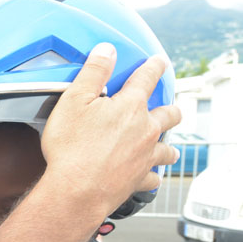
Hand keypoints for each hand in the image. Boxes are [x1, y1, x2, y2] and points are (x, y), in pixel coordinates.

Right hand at [40, 44, 180, 217]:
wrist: (76, 191)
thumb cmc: (71, 147)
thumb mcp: (74, 100)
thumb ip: (93, 72)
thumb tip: (107, 50)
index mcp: (130, 106)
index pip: (147, 78)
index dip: (154, 67)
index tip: (159, 62)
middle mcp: (145, 130)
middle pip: (169, 114)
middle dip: (171, 108)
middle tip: (169, 107)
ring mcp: (145, 156)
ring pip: (168, 149)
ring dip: (168, 145)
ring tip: (167, 146)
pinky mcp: (139, 180)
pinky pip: (154, 177)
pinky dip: (153, 175)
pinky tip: (150, 175)